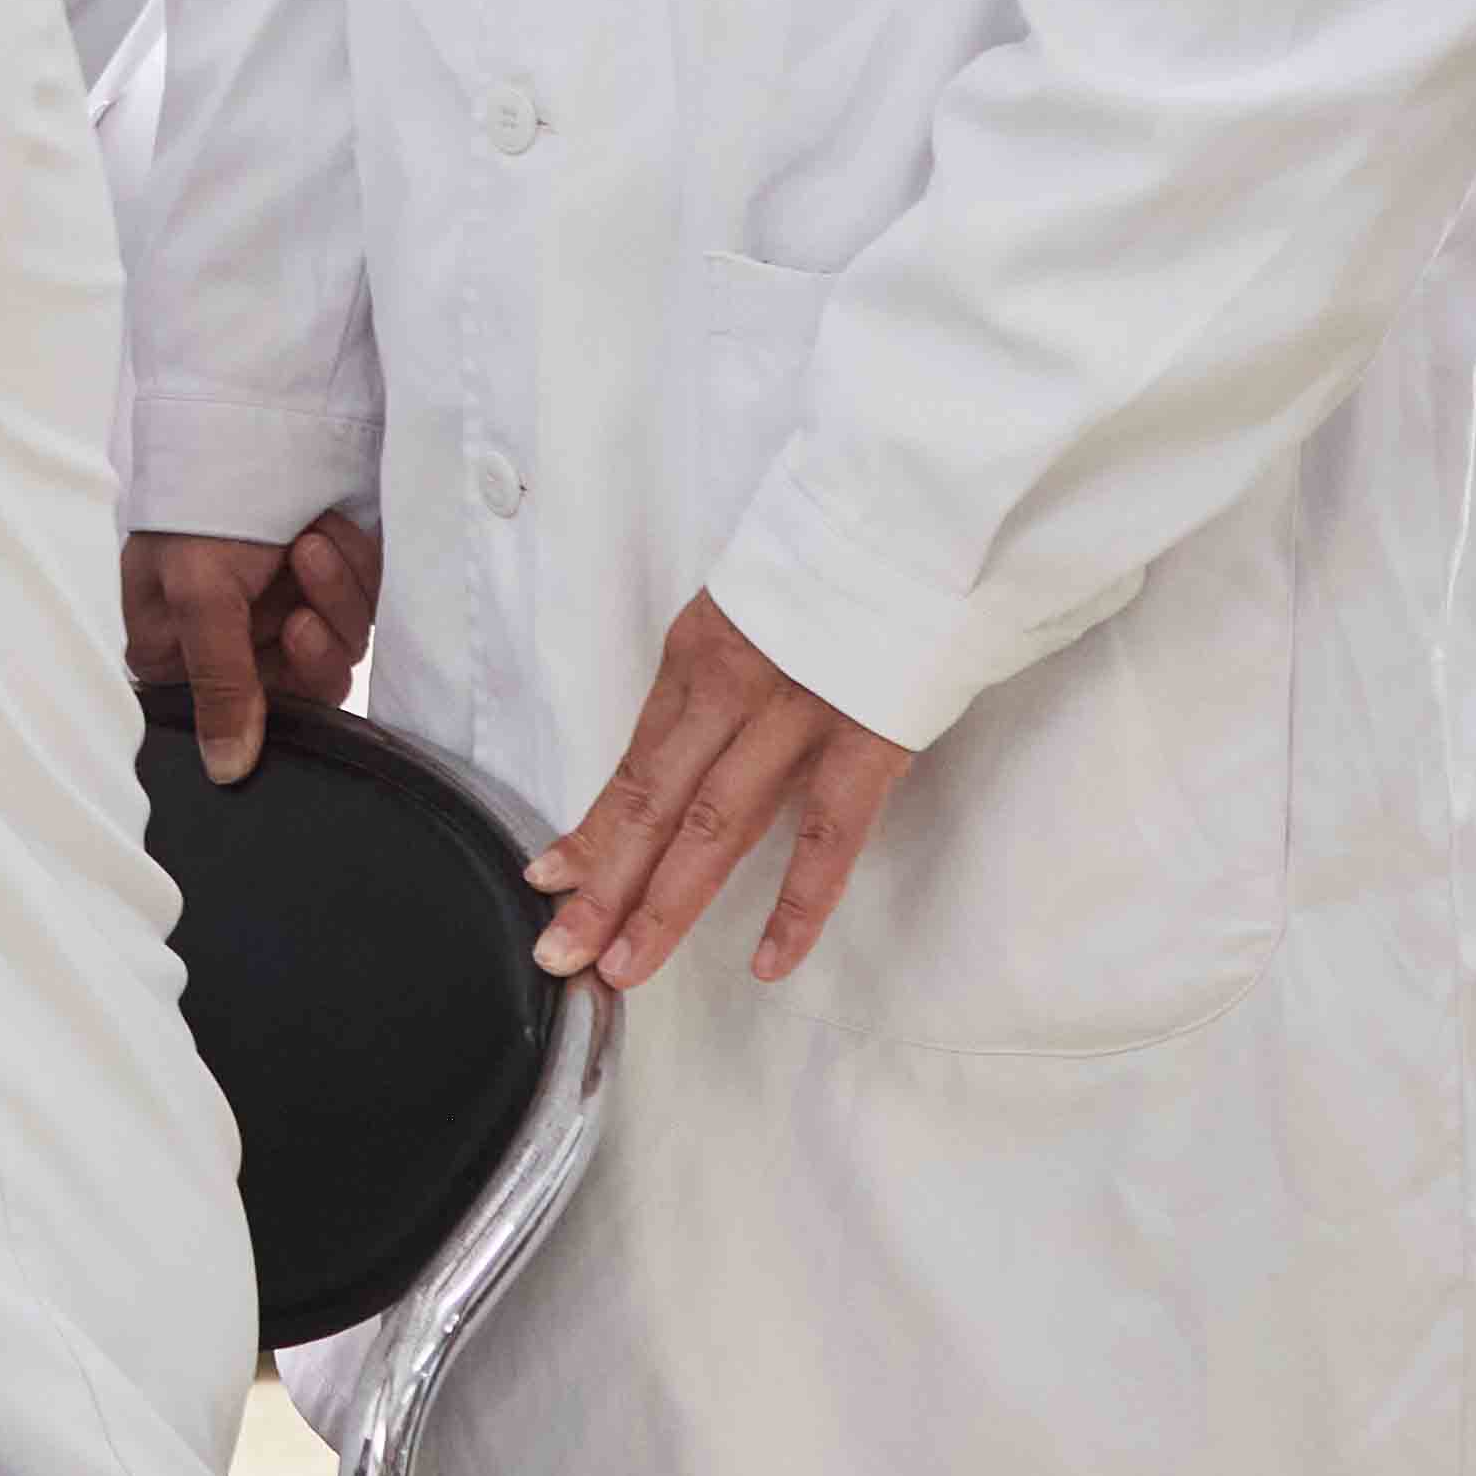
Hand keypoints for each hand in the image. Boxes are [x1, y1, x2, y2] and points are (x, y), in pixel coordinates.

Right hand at [121, 513, 381, 778]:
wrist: (253, 412)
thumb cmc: (200, 496)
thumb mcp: (198, 591)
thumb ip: (218, 685)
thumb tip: (225, 771)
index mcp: (182, 647)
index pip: (238, 713)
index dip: (272, 692)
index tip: (286, 639)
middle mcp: (239, 633)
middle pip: (305, 683)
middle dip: (313, 629)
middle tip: (300, 587)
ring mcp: (289, 602)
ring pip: (344, 642)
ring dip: (335, 589)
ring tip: (310, 538)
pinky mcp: (336, 577)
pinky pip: (370, 604)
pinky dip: (357, 566)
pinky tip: (330, 526)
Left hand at [526, 592, 917, 988]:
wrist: (926, 507)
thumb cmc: (847, 564)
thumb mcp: (762, 609)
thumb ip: (732, 680)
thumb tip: (702, 753)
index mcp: (700, 654)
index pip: (634, 765)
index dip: (590, 831)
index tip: (549, 882)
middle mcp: (731, 687)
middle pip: (653, 804)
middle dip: (602, 885)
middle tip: (559, 952)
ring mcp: (796, 711)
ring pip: (715, 825)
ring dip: (664, 903)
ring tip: (625, 967)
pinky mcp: (867, 732)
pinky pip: (826, 833)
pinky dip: (796, 902)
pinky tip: (767, 959)